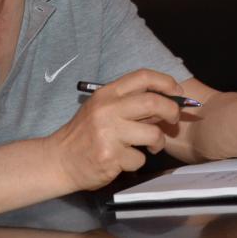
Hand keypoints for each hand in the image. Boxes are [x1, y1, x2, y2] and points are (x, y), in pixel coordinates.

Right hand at [46, 69, 185, 189]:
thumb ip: (129, 103)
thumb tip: (166, 101)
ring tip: (151, 146)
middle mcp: (107, 110)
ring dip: (158, 142)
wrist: (59, 160)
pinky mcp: (110, 157)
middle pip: (153, 102)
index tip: (177, 92)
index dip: (166, 82)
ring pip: (153, 134)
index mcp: (107, 94)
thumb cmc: (85, 134)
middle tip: (173, 120)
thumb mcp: (102, 109)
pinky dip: (137, 161)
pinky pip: (140, 158)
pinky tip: (125, 160)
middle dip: (172, 111)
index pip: (142, 76)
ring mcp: (108, 134)